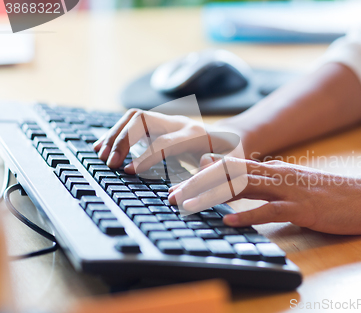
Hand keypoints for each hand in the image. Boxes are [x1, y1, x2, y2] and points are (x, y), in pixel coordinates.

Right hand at [93, 109, 241, 173]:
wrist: (232, 138)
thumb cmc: (230, 158)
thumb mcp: (228, 170)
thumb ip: (208, 181)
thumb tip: (177, 194)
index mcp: (196, 135)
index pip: (165, 141)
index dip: (146, 156)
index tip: (128, 171)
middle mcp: (179, 123)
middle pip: (143, 119)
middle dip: (123, 139)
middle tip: (110, 163)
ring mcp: (168, 120)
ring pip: (134, 116)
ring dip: (115, 134)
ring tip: (100, 155)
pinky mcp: (159, 124)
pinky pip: (132, 122)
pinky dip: (115, 133)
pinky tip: (102, 147)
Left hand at [168, 158, 360, 234]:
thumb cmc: (333, 194)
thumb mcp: (297, 186)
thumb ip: (274, 187)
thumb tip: (252, 190)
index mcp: (276, 171)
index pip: (234, 167)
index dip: (205, 174)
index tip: (180, 180)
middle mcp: (278, 176)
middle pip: (230, 175)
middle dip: (198, 184)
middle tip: (171, 194)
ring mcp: (290, 190)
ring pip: (244, 187)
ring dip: (213, 195)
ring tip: (187, 204)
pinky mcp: (303, 208)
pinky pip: (270, 210)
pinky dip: (248, 215)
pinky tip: (229, 220)